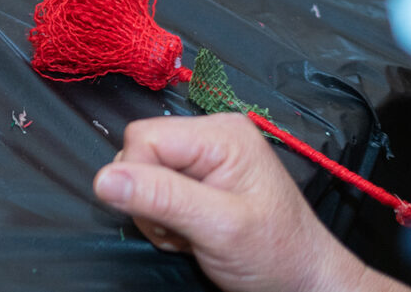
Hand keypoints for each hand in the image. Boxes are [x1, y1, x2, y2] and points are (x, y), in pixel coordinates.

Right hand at [92, 114, 399, 291]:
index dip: (139, 180)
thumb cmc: (276, 255)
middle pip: (141, 151)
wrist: (307, 284)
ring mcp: (207, 156)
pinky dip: (164, 215)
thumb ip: (162, 198)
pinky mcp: (202, 177)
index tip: (167, 221)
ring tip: (189, 235)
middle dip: (148, 198)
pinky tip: (190, 232)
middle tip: (180, 231)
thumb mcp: (220, 229)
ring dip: (155, 211)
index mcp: (220, 133)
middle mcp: (211, 135)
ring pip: (144, 171)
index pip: (143, 137)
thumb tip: (103, 179)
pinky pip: (157, 186)